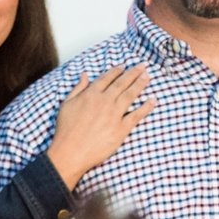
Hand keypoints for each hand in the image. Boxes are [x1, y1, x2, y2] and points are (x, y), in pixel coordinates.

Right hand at [46, 65, 152, 188]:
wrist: (70, 152)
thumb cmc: (65, 130)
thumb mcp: (67, 104)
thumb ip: (78, 88)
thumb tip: (85, 75)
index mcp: (91, 94)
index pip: (107, 78)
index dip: (116, 70)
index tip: (124, 66)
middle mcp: (104, 101)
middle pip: (122, 83)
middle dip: (133, 73)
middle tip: (142, 66)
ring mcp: (114, 115)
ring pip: (130, 95)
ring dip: (140, 84)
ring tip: (148, 77)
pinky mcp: (121, 129)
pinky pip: (136, 115)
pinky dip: (146, 107)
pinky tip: (153, 100)